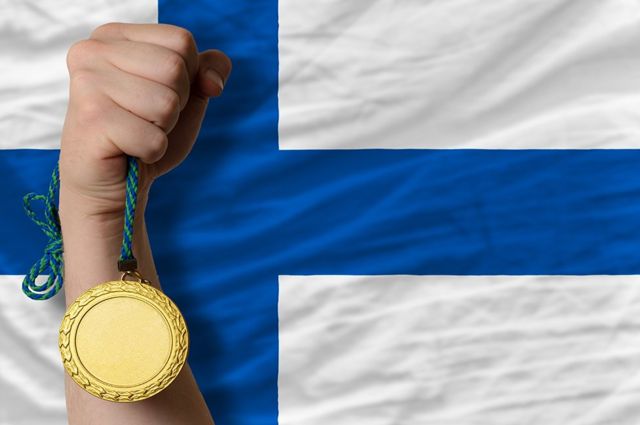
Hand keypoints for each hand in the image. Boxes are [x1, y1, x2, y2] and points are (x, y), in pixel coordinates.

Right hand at [58, 22, 231, 220]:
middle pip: (175, 68)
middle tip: (145, 119)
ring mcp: (87, 83)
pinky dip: (152, 152)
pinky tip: (128, 151)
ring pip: (167, 104)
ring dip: (162, 129)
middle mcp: (92, 50)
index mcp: (114, 36)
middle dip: (175, 105)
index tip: (157, 94)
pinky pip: (154, 138)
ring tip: (135, 132)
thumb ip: (207, 71)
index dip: (187, 77)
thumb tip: (213, 81)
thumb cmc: (145, 132)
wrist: (112, 182)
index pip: (181, 41)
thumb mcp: (186, 96)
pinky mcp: (91, 120)